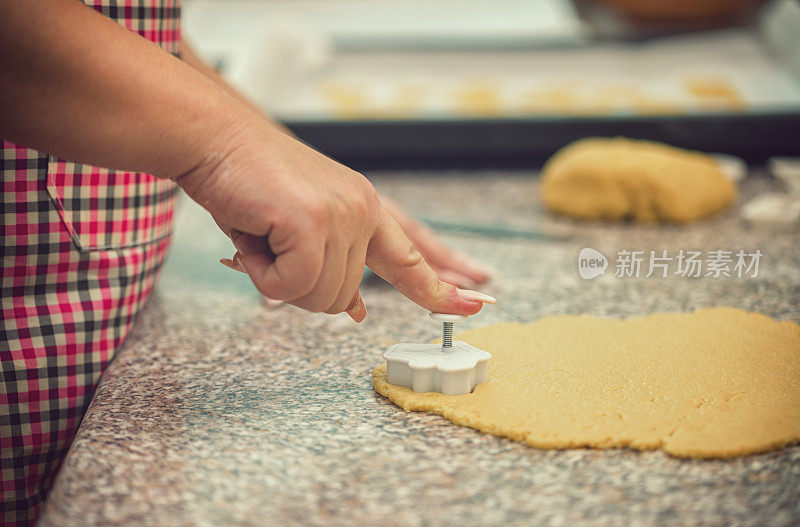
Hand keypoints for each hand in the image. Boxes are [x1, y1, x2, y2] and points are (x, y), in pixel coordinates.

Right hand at [181, 120, 495, 321]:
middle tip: (269, 248)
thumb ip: (334, 264)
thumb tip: (355, 310)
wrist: (213, 139)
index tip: (473, 301)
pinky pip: (293, 285)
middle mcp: (362, 210)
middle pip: (343, 298)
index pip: (410, 257)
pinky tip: (254, 237)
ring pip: (319, 296)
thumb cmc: (249, 183)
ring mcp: (342, 214)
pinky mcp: (313, 220)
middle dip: (297, 287)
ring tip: (261, 234)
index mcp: (365, 209)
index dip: (438, 287)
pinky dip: (263, 274)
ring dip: (276, 278)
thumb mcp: (300, 228)